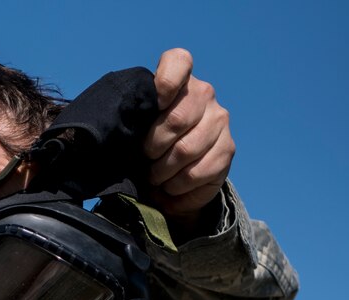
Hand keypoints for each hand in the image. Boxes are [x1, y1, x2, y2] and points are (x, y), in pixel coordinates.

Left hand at [144, 48, 234, 220]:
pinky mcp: (227, 149)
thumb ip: (132, 116)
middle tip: (144, 158)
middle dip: (153, 147)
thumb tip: (121, 127)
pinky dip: (177, 187)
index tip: (155, 104)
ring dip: (163, 172)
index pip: (178, 62)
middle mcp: (204, 94)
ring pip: (186, 150)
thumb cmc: (146, 141)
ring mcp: (219, 121)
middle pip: (176, 119)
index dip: (164, 83)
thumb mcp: (135, 125)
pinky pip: (198, 173)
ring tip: (154, 177)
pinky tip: (170, 188)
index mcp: (179, 79)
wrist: (172, 171)